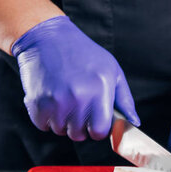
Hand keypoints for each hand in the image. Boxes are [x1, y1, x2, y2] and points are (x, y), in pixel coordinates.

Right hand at [11, 16, 139, 140]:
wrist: (46, 37)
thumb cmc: (83, 54)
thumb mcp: (112, 71)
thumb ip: (125, 100)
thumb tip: (134, 123)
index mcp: (100, 90)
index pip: (100, 131)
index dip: (98, 128)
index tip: (95, 119)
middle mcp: (78, 97)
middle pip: (80, 135)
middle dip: (80, 126)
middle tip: (77, 106)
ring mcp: (56, 100)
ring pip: (61, 130)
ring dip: (63, 121)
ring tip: (63, 99)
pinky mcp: (36, 102)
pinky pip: (43, 125)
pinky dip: (46, 118)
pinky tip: (50, 99)